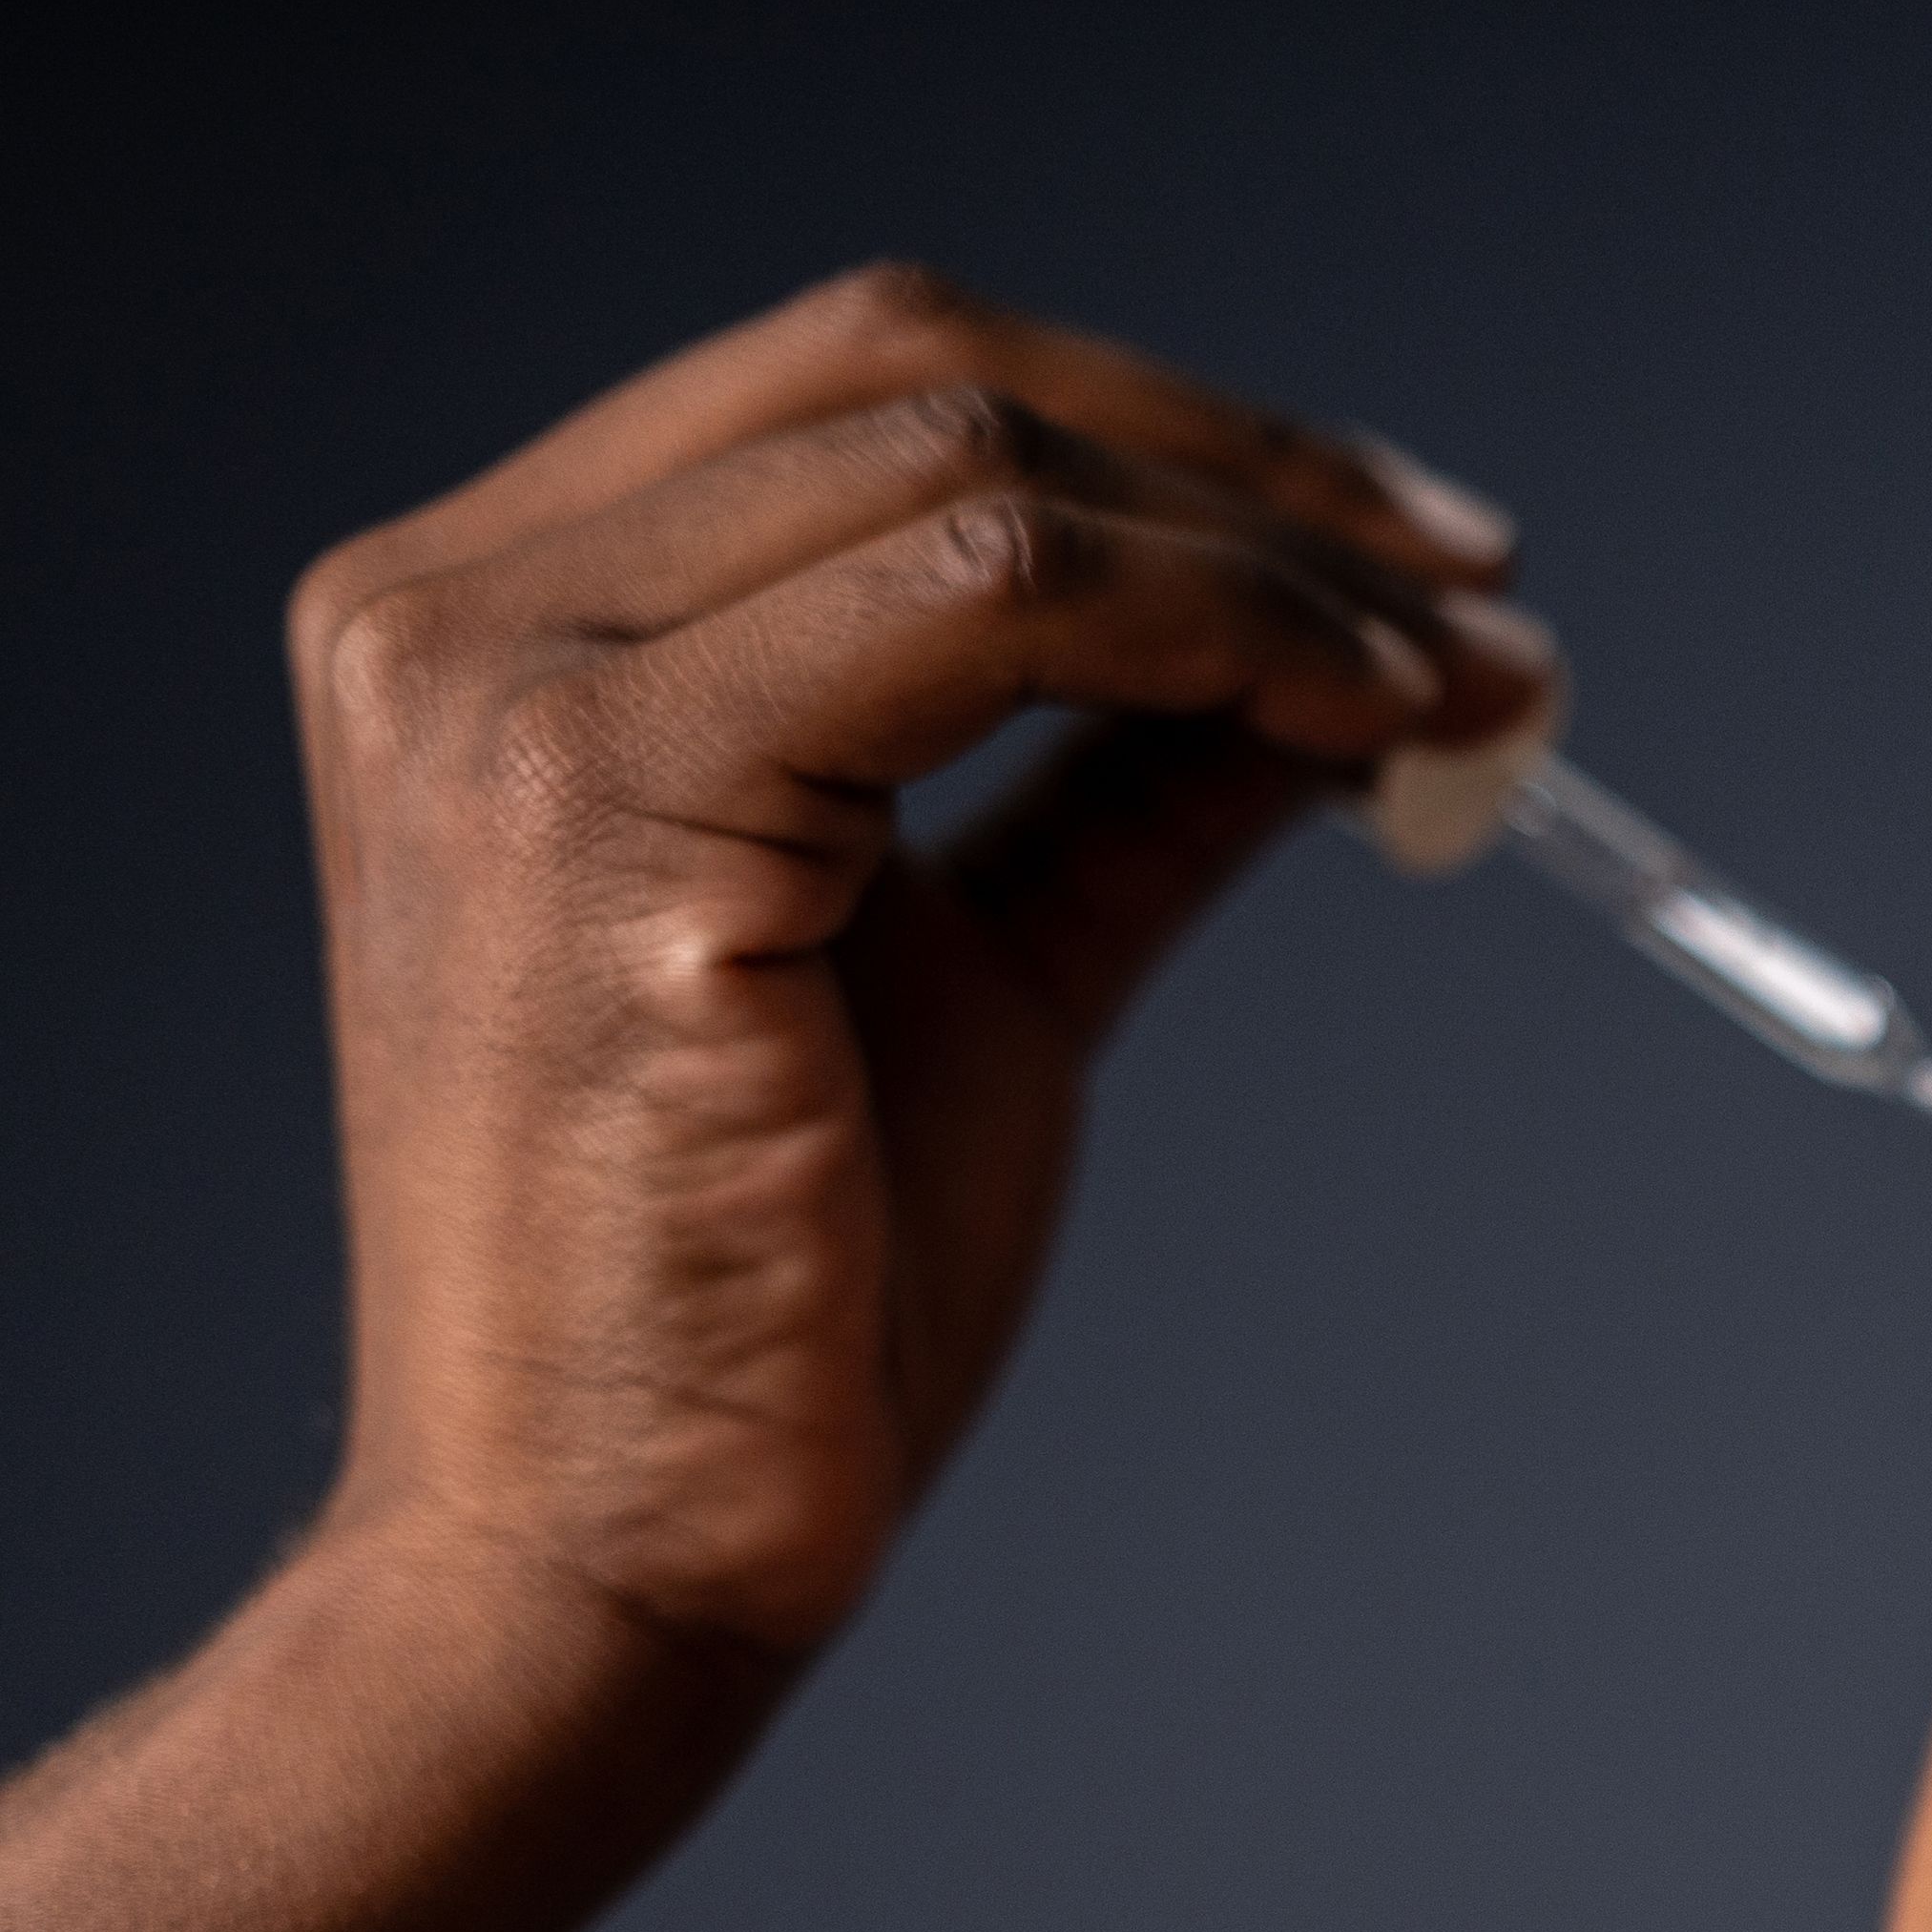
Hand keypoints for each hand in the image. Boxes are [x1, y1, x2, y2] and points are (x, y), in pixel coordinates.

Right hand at [287, 264, 1550, 1659]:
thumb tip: (1337, 658)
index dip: (1168, 432)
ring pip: (973, 468)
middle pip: (916, 370)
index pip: (861, 390)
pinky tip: (1358, 727)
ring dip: (1276, 554)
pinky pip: (987, 598)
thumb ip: (1118, 784)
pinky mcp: (599, 794)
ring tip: (1462, 681)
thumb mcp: (984, 970)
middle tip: (1479, 583)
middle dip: (1249, 465)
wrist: (610, 1561)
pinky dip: (1218, 627)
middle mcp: (451, 608)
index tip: (1407, 544)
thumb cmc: (768, 1309)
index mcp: (499, 620)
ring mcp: (500, 684)